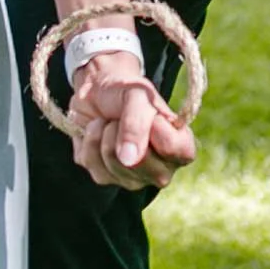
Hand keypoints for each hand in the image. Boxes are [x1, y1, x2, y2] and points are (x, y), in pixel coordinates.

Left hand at [67, 52, 196, 190]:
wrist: (97, 90)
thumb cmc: (127, 91)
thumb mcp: (137, 95)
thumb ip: (137, 123)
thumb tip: (129, 159)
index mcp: (179, 148)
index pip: (178, 151)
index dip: (159, 130)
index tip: (149, 112)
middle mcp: (160, 169)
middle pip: (142, 164)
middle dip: (125, 131)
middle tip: (124, 116)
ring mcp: (133, 178)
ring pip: (114, 163)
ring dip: (105, 132)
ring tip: (110, 122)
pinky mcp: (104, 176)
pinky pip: (92, 162)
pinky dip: (90, 137)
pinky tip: (97, 131)